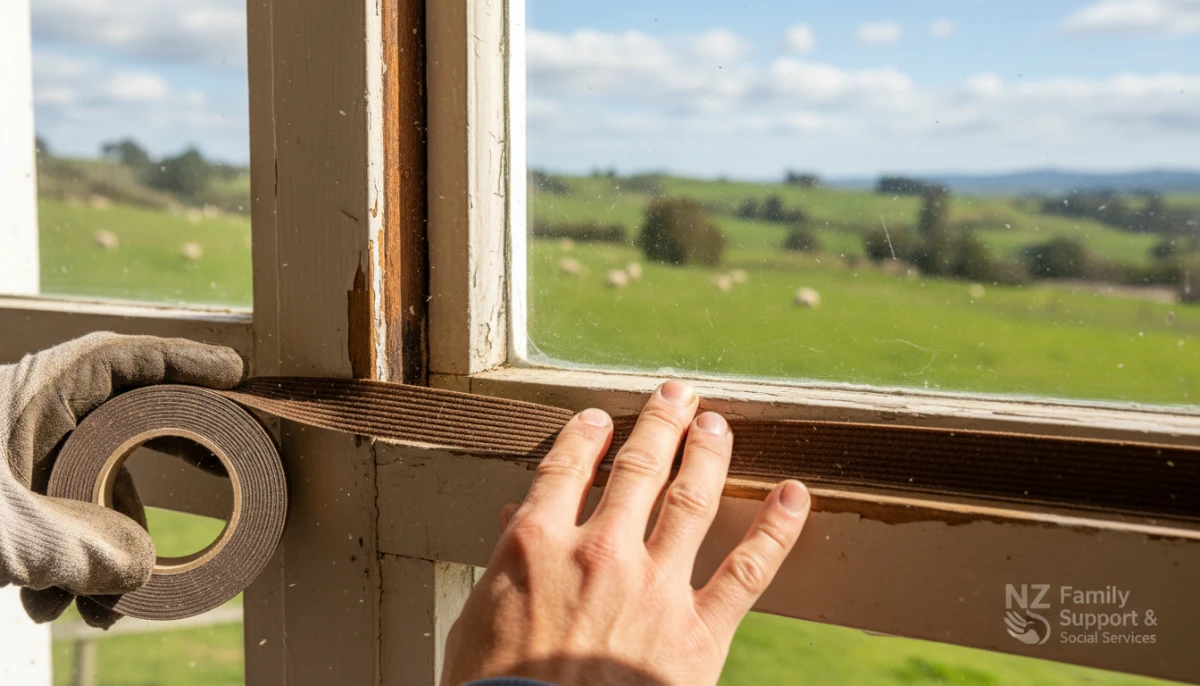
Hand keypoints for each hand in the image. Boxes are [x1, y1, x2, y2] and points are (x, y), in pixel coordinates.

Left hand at [0, 332, 243, 626]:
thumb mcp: (3, 534)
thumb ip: (82, 552)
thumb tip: (143, 570)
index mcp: (35, 392)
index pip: (128, 359)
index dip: (189, 363)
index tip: (238, 376)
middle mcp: (32, 418)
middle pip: (127, 422)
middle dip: (168, 472)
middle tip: (227, 476)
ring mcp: (16, 462)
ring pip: (91, 490)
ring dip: (107, 553)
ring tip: (103, 610)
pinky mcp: (2, 504)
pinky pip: (56, 525)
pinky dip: (66, 569)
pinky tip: (54, 613)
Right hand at [442, 381, 811, 685]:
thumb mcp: (478, 622)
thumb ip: (504, 564)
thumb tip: (515, 519)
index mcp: (538, 545)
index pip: (567, 468)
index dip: (585, 435)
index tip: (599, 418)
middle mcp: (601, 552)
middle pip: (638, 468)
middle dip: (661, 424)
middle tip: (678, 395)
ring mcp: (654, 588)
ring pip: (691, 499)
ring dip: (708, 454)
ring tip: (717, 424)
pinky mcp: (698, 633)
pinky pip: (748, 571)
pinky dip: (777, 530)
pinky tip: (794, 495)